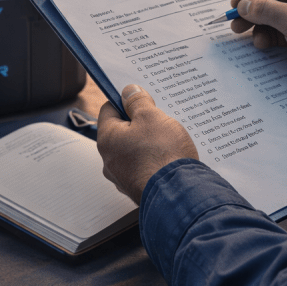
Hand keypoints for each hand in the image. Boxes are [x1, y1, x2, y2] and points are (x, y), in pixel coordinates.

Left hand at [97, 84, 198, 202]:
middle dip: (139, 123)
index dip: (124, 100)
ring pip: (133, 151)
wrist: (179, 194)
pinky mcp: (138, 188)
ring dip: (147, 143)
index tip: (141, 99)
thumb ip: (138, 102)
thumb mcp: (152, 117)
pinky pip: (143, 167)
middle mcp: (109, 161)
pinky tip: (168, 158)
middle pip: (121, 131)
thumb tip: (129, 91)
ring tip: (167, 140)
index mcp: (107, 139)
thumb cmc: (163, 154)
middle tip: (158, 119)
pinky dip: (153, 161)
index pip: (108, 110)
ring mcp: (123, 177)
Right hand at [230, 0, 286, 89]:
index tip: (235, 4)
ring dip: (260, 29)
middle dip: (253, 13)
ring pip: (274, 19)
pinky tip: (262, 45)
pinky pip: (280, 33)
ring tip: (251, 40)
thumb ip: (266, 10)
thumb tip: (242, 6)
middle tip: (235, 25)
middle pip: (272, 1)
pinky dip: (269, 38)